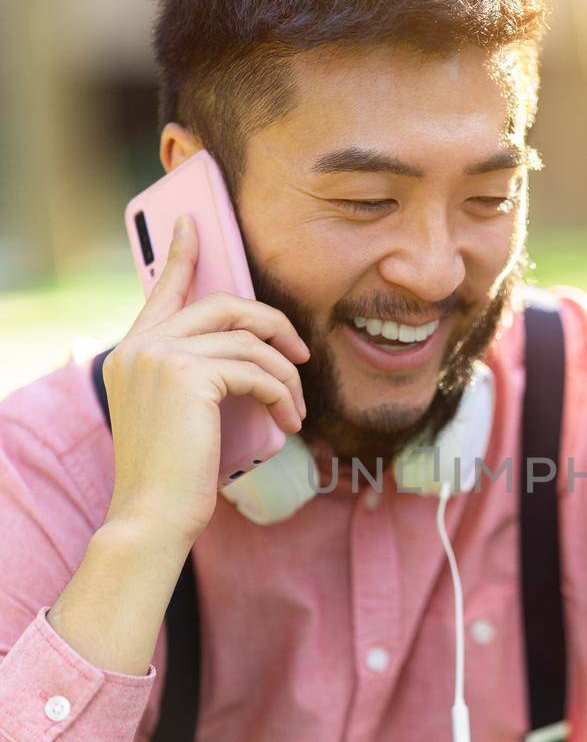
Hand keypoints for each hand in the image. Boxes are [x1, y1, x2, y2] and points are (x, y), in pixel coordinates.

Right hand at [101, 213, 309, 546]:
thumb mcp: (177, 417)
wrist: (152, 516)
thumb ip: (193, 378)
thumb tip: (242, 357)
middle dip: (272, 325)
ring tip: (296, 409)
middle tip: (299, 355)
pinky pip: (256, 370)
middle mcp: (141, 345)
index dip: (182, 254)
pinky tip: (289, 422)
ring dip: (285, 376)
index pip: (162, 290)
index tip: (195, 224)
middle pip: (224, 305)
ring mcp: (162, 356)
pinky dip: (281, 394)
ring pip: (248, 341)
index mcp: (131, 351)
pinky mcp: (189, 376)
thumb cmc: (172, 477)